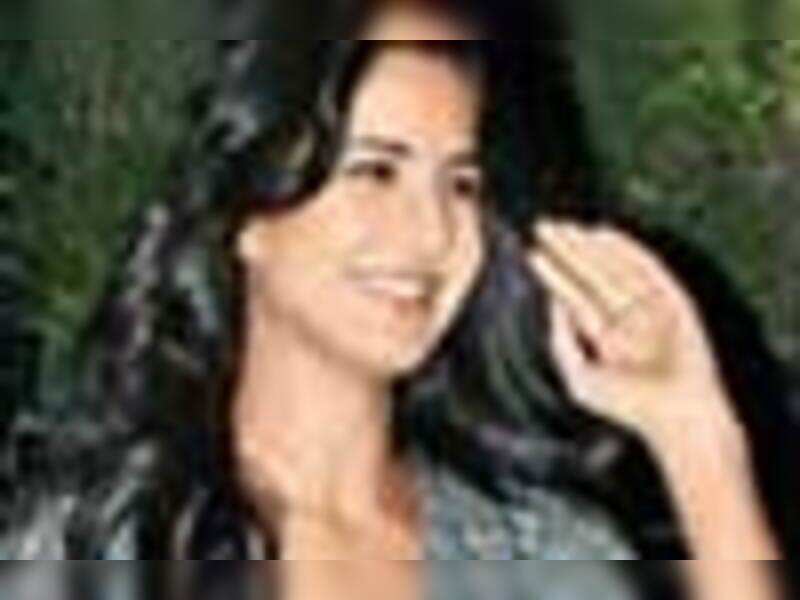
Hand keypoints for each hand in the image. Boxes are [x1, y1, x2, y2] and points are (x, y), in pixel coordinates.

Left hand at [527, 220, 738, 444]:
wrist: (676, 415)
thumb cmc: (627, 405)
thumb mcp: (579, 376)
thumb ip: (561, 341)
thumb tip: (551, 302)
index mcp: (605, 337)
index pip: (574, 297)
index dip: (554, 273)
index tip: (532, 251)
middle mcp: (626, 319)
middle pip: (591, 276)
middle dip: (568, 251)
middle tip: (543, 225)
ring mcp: (650, 308)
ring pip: (615, 268)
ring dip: (591, 246)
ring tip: (565, 227)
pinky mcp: (675, 300)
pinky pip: (647, 268)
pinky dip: (627, 250)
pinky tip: (603, 234)